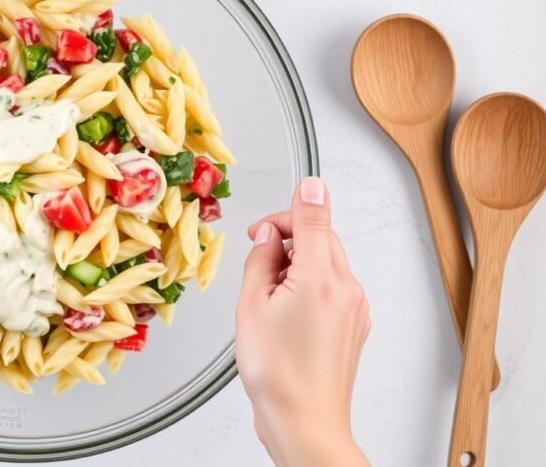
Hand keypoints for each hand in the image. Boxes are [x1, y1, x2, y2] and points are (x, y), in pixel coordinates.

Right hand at [235, 177, 370, 466]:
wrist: (303, 420)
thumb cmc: (277, 373)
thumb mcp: (251, 305)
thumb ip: (262, 258)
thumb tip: (269, 234)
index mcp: (322, 279)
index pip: (315, 219)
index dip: (297, 202)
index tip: (298, 186)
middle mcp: (347, 290)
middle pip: (322, 238)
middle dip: (290, 237)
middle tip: (258, 253)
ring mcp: (355, 309)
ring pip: (327, 262)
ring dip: (299, 262)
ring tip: (267, 294)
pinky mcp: (354, 325)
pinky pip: (333, 287)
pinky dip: (310, 285)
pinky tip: (284, 310)